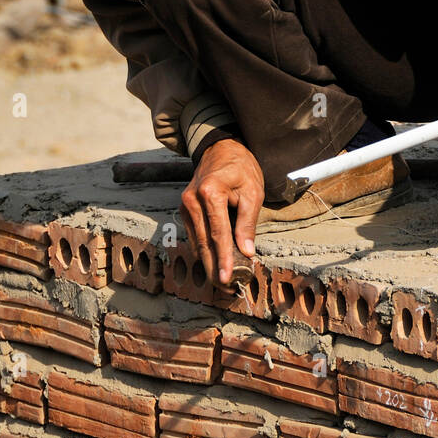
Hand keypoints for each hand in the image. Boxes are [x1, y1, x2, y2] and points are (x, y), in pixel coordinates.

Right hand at [179, 138, 263, 285]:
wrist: (221, 149)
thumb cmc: (240, 167)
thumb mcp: (253, 191)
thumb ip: (248, 222)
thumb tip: (246, 251)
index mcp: (210, 193)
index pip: (218, 233)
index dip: (224, 258)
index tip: (228, 278)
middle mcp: (192, 200)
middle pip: (203, 243)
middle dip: (214, 268)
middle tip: (226, 288)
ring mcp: (185, 205)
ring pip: (196, 242)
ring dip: (209, 263)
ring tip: (222, 282)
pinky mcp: (184, 210)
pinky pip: (194, 235)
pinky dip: (204, 251)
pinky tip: (214, 264)